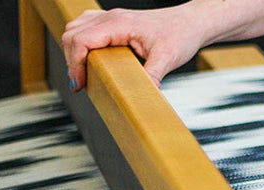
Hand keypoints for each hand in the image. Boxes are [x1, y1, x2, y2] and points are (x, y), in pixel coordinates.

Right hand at [61, 5, 212, 89]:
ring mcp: (110, 17)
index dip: (74, 64)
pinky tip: (87, 57)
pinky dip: (78, 42)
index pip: (81, 40)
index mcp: (120, 24)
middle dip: (71, 61)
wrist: (192, 22)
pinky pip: (84, 26)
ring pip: (74, 28)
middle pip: (72, 34)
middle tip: (81, 83)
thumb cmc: (182, 34)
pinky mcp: (112, 21)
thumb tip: (141, 99)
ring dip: (72, 51)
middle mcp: (111, 17)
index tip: (80, 84)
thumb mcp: (168, 58)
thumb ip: (151, 77)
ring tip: (82, 72)